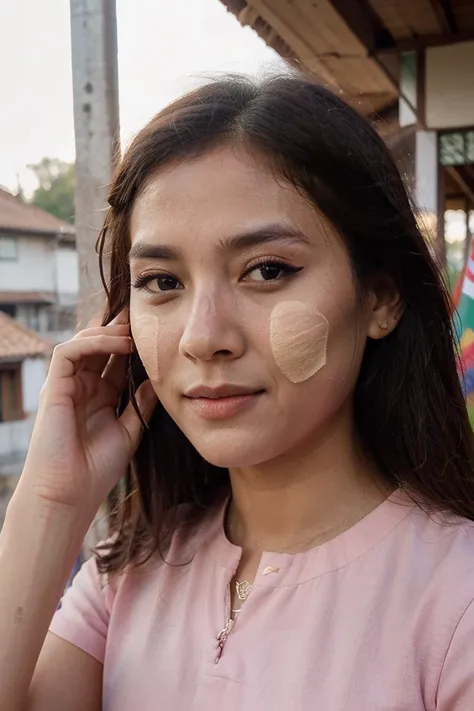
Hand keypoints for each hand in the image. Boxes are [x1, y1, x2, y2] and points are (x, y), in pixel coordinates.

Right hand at [19, 318, 156, 515]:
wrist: (69, 494)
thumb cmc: (96, 471)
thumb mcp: (129, 431)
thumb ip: (141, 405)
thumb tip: (158, 381)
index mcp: (99, 396)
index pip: (115, 360)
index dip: (133, 344)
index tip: (156, 332)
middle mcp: (82, 386)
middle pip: (99, 345)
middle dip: (120, 328)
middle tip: (145, 318)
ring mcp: (66, 385)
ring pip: (82, 342)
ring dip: (108, 332)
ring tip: (134, 331)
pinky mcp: (54, 387)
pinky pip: (69, 352)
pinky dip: (93, 342)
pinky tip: (119, 343)